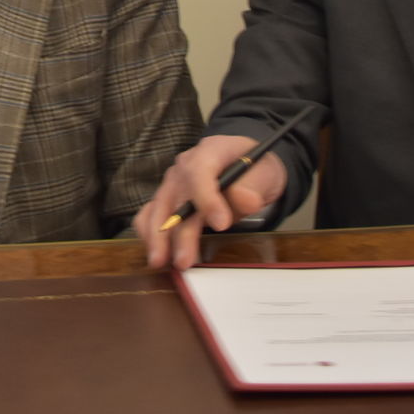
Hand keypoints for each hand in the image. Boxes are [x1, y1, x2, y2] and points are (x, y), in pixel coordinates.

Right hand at [133, 134, 286, 271]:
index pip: (200, 170)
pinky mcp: (166, 200)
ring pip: (157, 208)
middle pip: (176, 196)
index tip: (221, 225)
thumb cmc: (255, 170)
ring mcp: (172, 183)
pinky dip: (148, 234)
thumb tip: (244, 200)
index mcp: (210, 151)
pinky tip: (156, 253)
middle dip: (178, 231)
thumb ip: (254, 186)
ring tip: (161, 261)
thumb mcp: (265, 173)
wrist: (247, 170)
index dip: (206, 198)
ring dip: (157, 236)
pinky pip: (149, 215)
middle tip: (184, 260)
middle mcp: (184, 165)